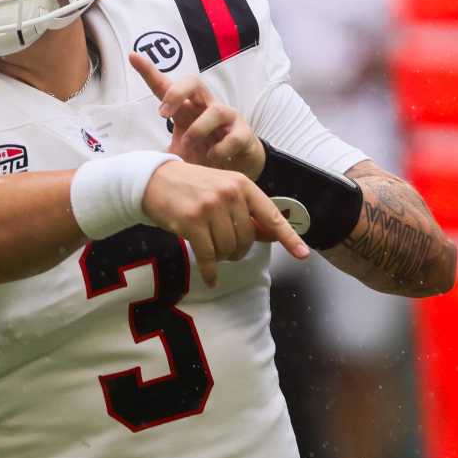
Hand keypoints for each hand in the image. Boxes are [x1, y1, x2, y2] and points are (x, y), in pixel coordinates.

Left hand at [129, 52, 264, 178]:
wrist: (237, 167)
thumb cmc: (204, 152)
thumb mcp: (179, 152)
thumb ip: (161, 154)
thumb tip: (137, 164)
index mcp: (187, 108)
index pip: (166, 86)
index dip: (149, 72)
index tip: (133, 57)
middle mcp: (206, 107)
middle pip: (194, 83)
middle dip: (177, 93)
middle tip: (163, 113)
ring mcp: (227, 119)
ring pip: (216, 111)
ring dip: (198, 129)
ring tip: (189, 144)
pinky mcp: (243, 134)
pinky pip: (234, 136)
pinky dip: (221, 148)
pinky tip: (213, 157)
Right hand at [140, 159, 308, 288]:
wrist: (153, 179)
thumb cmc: (192, 187)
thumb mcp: (222, 191)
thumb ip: (246, 213)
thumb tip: (272, 235)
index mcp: (241, 184)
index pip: (271, 215)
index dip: (288, 237)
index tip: (303, 254)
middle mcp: (229, 193)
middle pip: (247, 239)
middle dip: (238, 250)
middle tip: (224, 247)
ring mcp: (210, 207)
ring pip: (229, 249)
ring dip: (222, 256)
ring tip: (210, 247)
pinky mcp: (192, 222)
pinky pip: (210, 257)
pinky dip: (211, 272)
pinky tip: (210, 277)